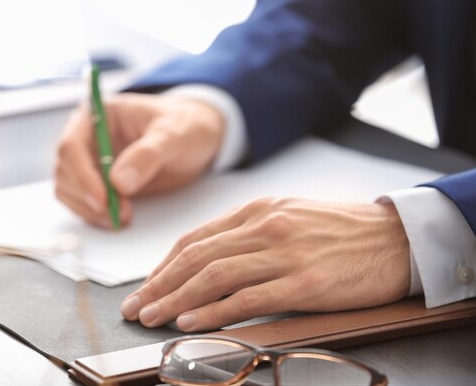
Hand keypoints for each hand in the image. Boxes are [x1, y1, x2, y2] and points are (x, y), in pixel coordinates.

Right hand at [54, 93, 223, 228]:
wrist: (196, 139)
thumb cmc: (186, 127)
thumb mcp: (175, 135)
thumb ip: (148, 154)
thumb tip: (119, 182)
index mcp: (97, 115)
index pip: (71, 145)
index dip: (81, 174)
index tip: (102, 198)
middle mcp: (86, 138)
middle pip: (65, 171)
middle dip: (88, 196)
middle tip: (118, 214)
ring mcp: (89, 162)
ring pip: (69, 190)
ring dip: (90, 210)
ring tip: (123, 217)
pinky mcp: (97, 183)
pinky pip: (82, 203)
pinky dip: (95, 215)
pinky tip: (119, 218)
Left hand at [120, 197, 409, 330]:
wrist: (395, 238)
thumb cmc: (339, 230)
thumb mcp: (288, 216)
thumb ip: (248, 233)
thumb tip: (207, 260)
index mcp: (257, 209)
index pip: (196, 238)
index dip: (164, 265)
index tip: (146, 286)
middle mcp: (265, 227)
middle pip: (197, 258)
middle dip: (160, 285)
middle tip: (137, 307)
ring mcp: (284, 253)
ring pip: (215, 277)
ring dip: (177, 300)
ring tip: (153, 318)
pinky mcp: (305, 282)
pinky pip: (248, 298)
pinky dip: (215, 311)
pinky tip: (192, 322)